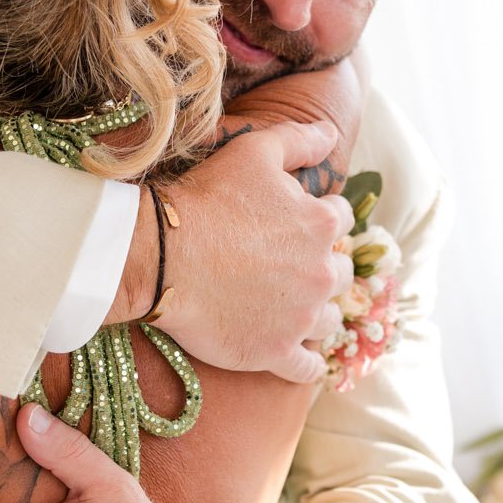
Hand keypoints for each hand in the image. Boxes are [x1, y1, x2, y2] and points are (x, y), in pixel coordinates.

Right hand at [120, 121, 353, 382]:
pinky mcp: (277, 353)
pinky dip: (304, 362)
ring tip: (287, 308)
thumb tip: (333, 135)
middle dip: (320, 267)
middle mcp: (323, 272)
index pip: (340, 219)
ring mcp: (302, 317)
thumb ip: (300, 139)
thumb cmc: (206, 198)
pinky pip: (308, 367)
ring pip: (328, 320)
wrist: (162, 255)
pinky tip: (293, 355)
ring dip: (314, 313)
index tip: (291, 225)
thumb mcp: (254, 150)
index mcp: (322, 222)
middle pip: (340, 272)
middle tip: (285, 267)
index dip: (316, 217)